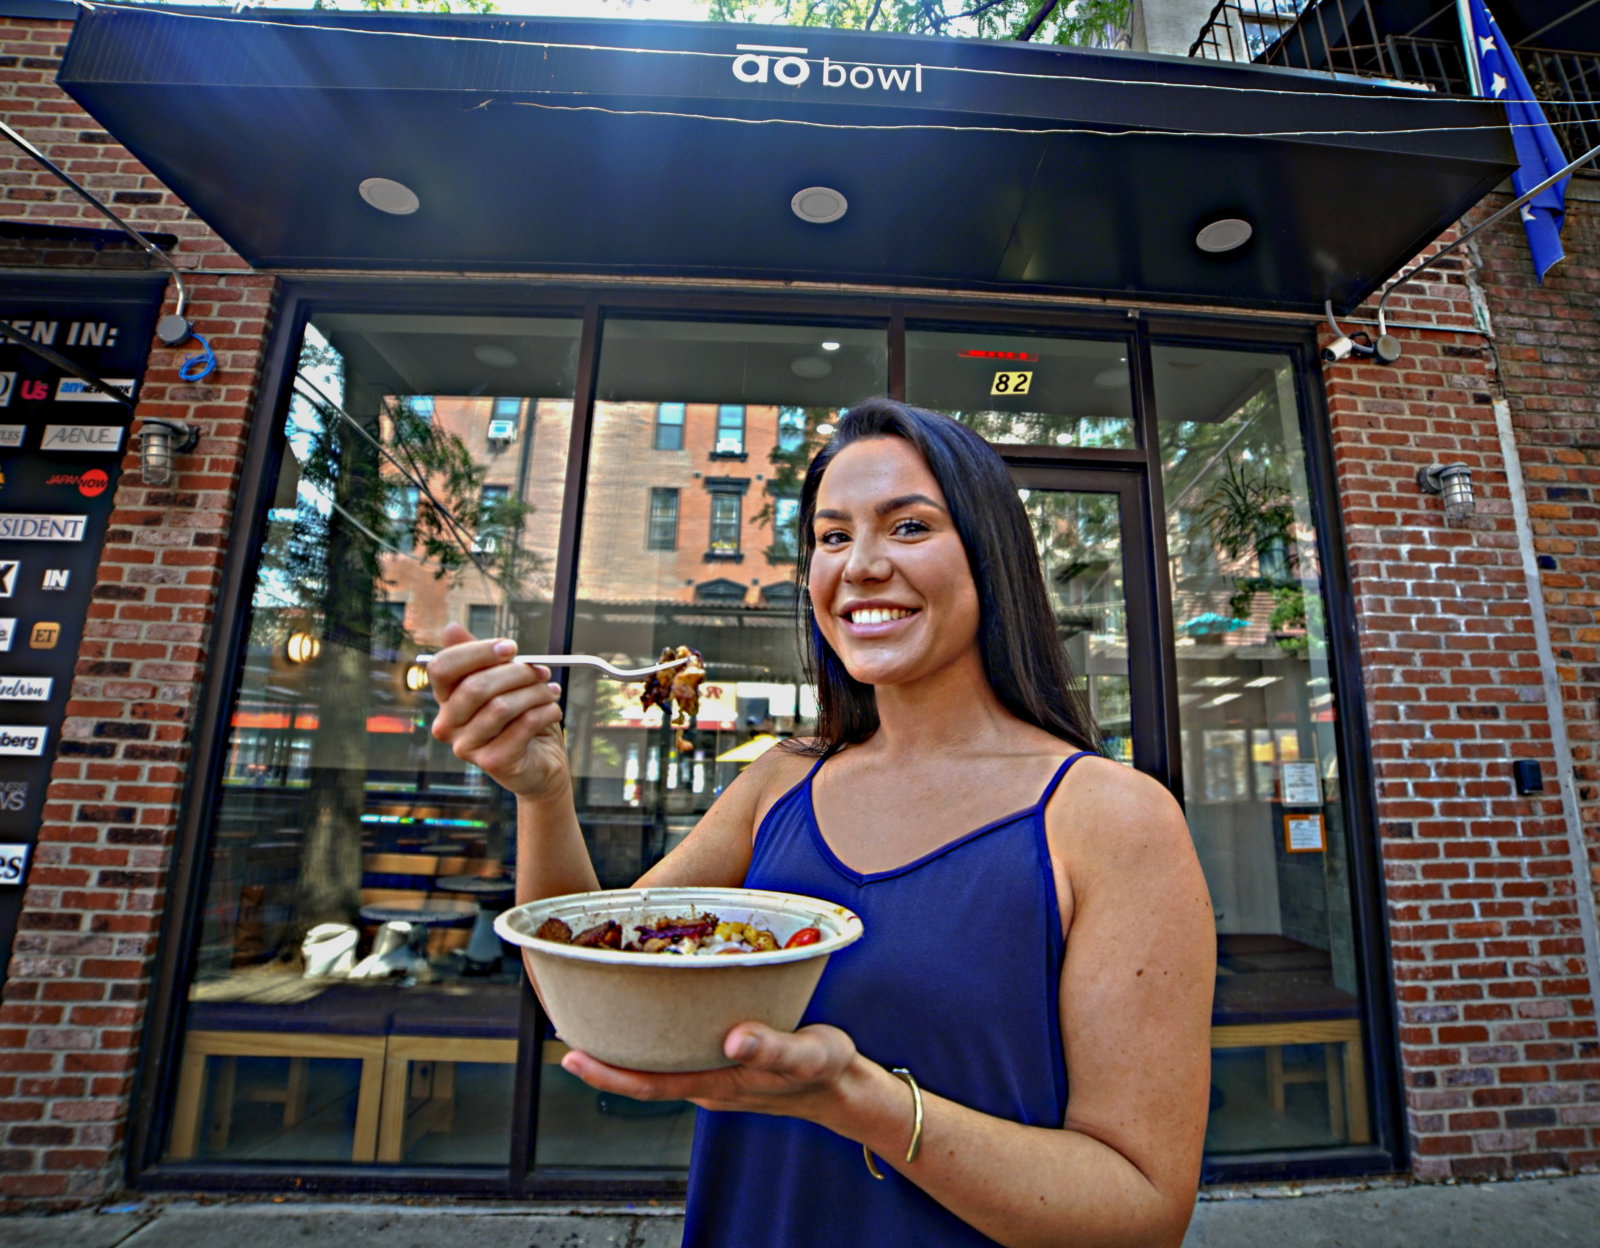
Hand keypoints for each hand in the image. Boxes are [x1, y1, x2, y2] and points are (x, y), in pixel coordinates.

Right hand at [427, 621, 567, 799]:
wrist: (541, 763)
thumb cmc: (520, 719)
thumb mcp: (502, 683)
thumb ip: (481, 658)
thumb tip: (451, 629)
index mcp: (446, 699)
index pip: (442, 667)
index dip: (477, 652)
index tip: (510, 648)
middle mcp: (448, 724)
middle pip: (474, 686)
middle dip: (516, 673)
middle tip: (541, 671)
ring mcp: (467, 746)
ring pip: (501, 706)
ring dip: (535, 693)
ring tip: (551, 692)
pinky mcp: (492, 762)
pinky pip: (522, 725)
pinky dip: (545, 711)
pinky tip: (553, 710)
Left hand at [560, 1022, 860, 1120]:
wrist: (845, 1087)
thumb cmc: (827, 1070)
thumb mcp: (806, 1055)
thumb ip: (772, 1048)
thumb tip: (733, 1039)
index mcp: (718, 1084)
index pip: (649, 1084)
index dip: (608, 1072)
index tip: (571, 1056)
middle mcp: (708, 1082)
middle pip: (644, 1075)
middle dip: (604, 1056)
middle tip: (566, 1027)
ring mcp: (715, 1074)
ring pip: (661, 1062)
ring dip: (629, 1045)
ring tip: (598, 1014)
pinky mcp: (727, 1060)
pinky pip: (682, 1050)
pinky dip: (660, 1034)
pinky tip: (655, 1010)